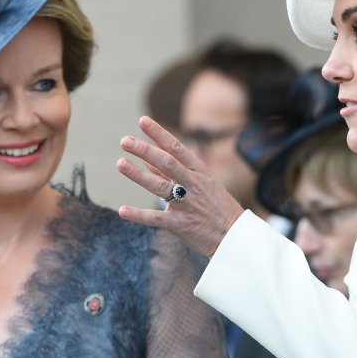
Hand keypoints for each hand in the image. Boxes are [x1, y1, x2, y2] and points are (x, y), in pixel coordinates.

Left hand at [117, 117, 244, 256]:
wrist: (236, 236)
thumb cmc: (217, 208)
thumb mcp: (202, 184)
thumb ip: (172, 173)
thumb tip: (146, 159)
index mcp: (199, 172)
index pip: (177, 148)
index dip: (159, 134)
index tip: (143, 121)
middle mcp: (193, 185)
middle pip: (167, 163)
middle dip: (145, 150)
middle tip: (125, 141)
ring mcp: (187, 204)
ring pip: (160, 187)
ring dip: (139, 175)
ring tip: (120, 163)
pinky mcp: (181, 224)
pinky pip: (157, 218)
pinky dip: (139, 215)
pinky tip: (123, 210)